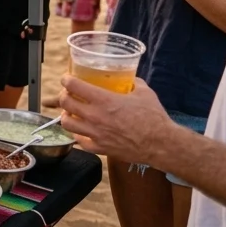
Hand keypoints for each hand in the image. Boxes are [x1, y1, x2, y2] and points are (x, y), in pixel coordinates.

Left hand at [57, 74, 176, 166]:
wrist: (161, 145)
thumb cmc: (154, 118)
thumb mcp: (144, 93)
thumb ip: (133, 83)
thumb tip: (129, 79)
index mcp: (104, 100)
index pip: (74, 86)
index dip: (66, 80)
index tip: (66, 78)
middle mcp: (95, 116)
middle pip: (65, 103)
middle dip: (64, 95)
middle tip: (68, 94)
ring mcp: (95, 134)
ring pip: (66, 123)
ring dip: (66, 115)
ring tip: (71, 112)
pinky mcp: (99, 148)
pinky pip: (79, 141)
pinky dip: (78, 134)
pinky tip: (82, 130)